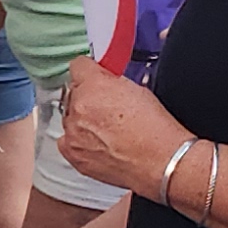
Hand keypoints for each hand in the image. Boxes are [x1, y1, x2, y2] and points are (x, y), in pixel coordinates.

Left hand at [53, 61, 188, 199]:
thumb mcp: (139, 90)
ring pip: (70, 116)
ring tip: (108, 130)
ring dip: (83, 120)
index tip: (95, 75)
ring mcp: (72, 131)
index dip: (90, 71)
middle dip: (88, 97)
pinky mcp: (72, 153)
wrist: (160, 162)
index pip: (78, 65)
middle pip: (73, 92)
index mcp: (94, 85)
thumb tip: (105, 80)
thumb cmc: (155, 129)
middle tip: (108, 108)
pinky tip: (99, 144)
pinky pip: (67, 140)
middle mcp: (79, 106)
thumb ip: (113, 82)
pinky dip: (79, 140)